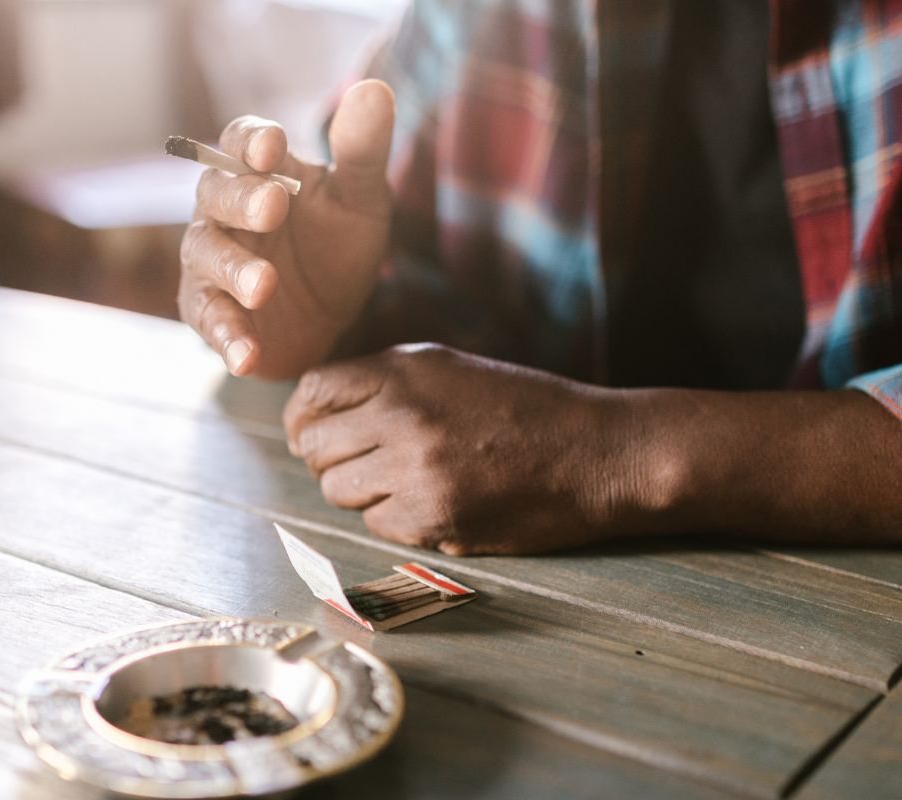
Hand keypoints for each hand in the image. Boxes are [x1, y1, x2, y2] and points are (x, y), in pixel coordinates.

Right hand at [177, 80, 395, 379]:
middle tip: (274, 206)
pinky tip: (247, 356)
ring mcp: (211, 263)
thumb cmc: (337, 246)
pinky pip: (210, 321)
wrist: (332, 319)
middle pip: (215, 192)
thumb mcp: (362, 200)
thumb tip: (374, 89)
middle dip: (242, 199)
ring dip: (234, 269)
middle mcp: (224, 211)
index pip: (239, 141)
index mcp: (258, 172)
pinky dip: (227, 338)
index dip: (251, 141)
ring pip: (206, 255)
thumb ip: (363, 150)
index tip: (273, 146)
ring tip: (266, 285)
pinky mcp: (209, 313)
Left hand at [282, 344, 643, 554]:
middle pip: (315, 445)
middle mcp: (401, 414)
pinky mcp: (432, 518)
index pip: (313, 391)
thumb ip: (384, 382)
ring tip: (398, 481)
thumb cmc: (525, 407)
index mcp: (404, 370)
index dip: (302, 415)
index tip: (308, 432)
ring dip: (358, 489)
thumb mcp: (449, 369)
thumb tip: (315, 412)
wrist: (599, 451)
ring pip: (337, 489)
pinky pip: (375, 523)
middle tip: (354, 462)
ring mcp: (414, 469)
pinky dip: (392, 518)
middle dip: (326, 456)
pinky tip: (429, 502)